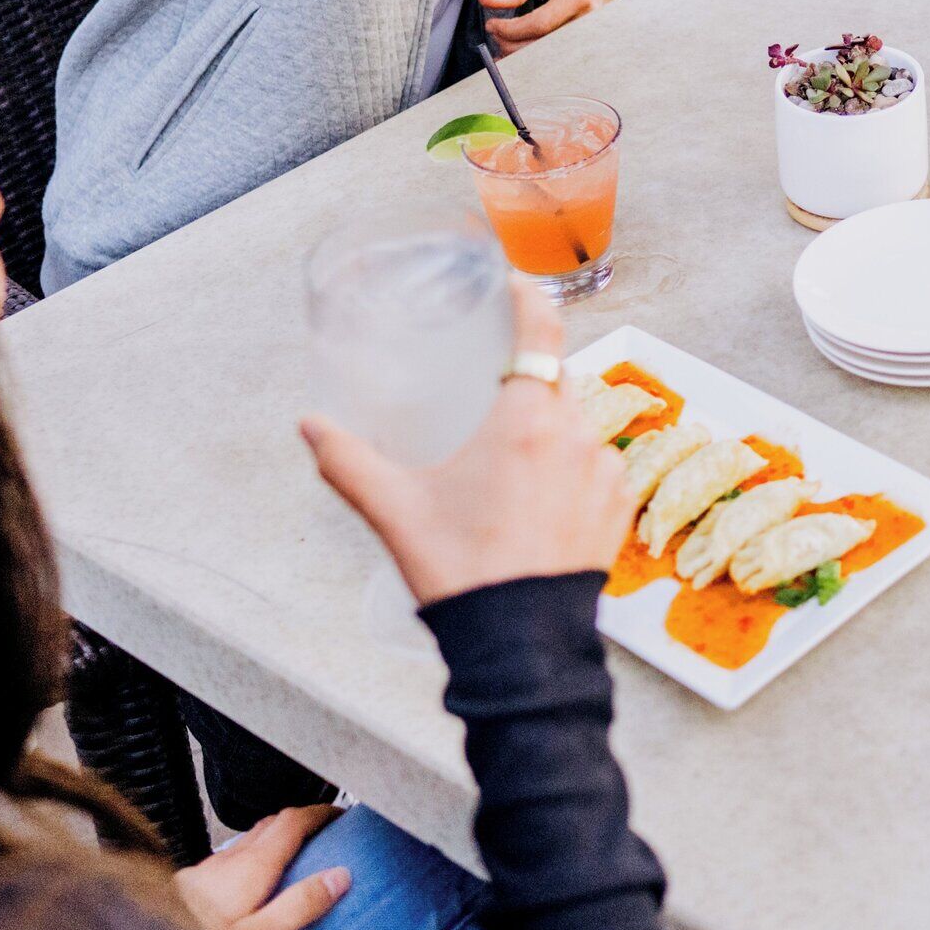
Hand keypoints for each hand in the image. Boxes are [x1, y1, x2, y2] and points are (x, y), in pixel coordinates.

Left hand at [174, 805, 348, 929]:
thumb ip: (299, 906)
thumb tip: (338, 877)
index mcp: (249, 868)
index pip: (291, 822)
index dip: (320, 813)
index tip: (340, 814)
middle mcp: (226, 861)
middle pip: (270, 825)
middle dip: (301, 822)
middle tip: (325, 834)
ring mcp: (205, 870)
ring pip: (247, 841)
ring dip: (274, 838)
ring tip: (295, 857)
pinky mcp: (190, 885)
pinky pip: (229, 858)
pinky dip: (252, 856)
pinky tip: (253, 882)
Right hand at [300, 282, 633, 604]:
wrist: (518, 643)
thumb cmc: (461, 570)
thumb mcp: (395, 509)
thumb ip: (348, 461)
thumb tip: (310, 426)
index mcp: (526, 420)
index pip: (541, 330)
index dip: (528, 298)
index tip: (513, 285)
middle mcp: (576, 435)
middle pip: (557, 378)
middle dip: (526, 378)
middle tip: (492, 388)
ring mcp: (605, 472)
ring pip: (580, 424)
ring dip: (550, 428)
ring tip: (512, 456)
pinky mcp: (619, 509)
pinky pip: (600, 467)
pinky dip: (575, 469)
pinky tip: (543, 495)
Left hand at [480, 0, 614, 48]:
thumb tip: (485, 1)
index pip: (539, 24)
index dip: (510, 29)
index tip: (492, 25)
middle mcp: (586, 20)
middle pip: (542, 45)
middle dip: (511, 43)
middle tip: (494, 33)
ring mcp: (589, 36)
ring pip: (548, 57)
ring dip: (519, 55)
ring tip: (502, 45)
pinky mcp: (586, 46)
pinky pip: (556, 58)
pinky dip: (534, 60)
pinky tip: (518, 56)